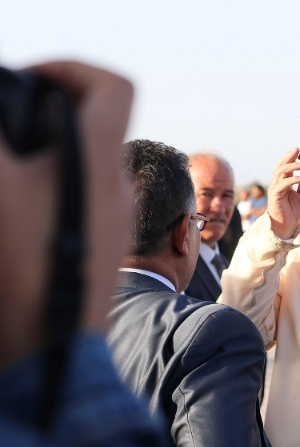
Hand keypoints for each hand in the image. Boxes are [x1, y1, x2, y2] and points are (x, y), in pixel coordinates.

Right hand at [29, 61, 134, 332]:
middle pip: (92, 128)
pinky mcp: (107, 249)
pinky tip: (19, 217)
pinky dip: (52, 194)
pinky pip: (84, 203)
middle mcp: (121, 188)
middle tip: (5, 136)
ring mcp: (118, 221)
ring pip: (85, 168)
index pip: (115, 88)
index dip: (73, 69)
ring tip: (6, 179)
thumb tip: (4, 125)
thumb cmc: (24, 272)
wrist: (54, 356)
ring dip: (45, 161)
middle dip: (43, 120)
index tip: (31, 79)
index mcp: (102, 163)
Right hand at [267, 148, 299, 238]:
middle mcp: (278, 183)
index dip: (291, 158)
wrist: (287, 226)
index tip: (299, 150)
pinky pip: (283, 184)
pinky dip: (292, 179)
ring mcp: (275, 188)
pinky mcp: (274, 195)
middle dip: (288, 157)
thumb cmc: (293, 212)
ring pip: (280, 172)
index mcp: (284, 182)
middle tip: (297, 150)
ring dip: (291, 166)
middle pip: (280, 165)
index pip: (286, 166)